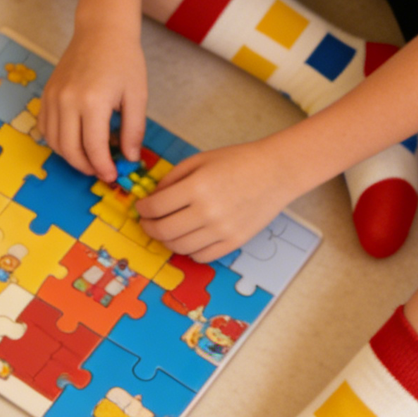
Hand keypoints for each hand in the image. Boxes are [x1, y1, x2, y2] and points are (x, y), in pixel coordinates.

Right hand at [39, 20, 146, 182]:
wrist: (102, 30)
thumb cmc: (124, 59)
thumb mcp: (137, 95)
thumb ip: (134, 130)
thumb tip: (130, 158)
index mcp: (93, 102)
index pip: (93, 148)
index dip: (103, 167)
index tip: (113, 176)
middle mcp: (67, 101)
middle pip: (69, 150)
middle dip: (86, 167)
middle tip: (101, 171)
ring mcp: (53, 97)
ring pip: (54, 142)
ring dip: (70, 157)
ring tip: (90, 158)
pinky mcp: (47, 93)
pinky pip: (45, 127)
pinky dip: (57, 141)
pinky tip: (74, 141)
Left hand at [137, 140, 299, 264]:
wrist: (275, 172)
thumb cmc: (238, 161)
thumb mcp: (199, 160)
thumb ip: (172, 178)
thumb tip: (153, 198)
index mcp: (196, 187)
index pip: (156, 207)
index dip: (143, 209)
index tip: (142, 207)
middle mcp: (207, 212)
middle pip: (164, 231)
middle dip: (148, 227)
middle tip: (147, 222)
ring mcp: (222, 231)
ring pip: (180, 247)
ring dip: (166, 240)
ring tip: (166, 230)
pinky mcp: (234, 243)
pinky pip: (201, 256)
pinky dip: (188, 250)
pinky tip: (188, 238)